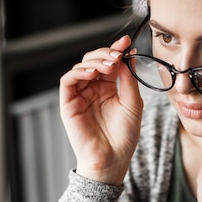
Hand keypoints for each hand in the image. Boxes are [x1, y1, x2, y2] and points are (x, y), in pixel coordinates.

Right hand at [59, 34, 143, 184]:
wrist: (112, 159)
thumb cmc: (124, 137)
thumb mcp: (133, 103)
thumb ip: (129, 79)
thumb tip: (127, 56)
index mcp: (109, 89)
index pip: (110, 63)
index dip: (117, 50)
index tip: (126, 42)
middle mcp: (93, 89)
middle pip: (94, 61)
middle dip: (106, 53)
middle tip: (117, 54)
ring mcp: (80, 95)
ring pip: (81, 66)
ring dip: (94, 61)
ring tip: (108, 65)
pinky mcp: (68, 103)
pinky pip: (68, 80)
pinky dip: (78, 72)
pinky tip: (91, 73)